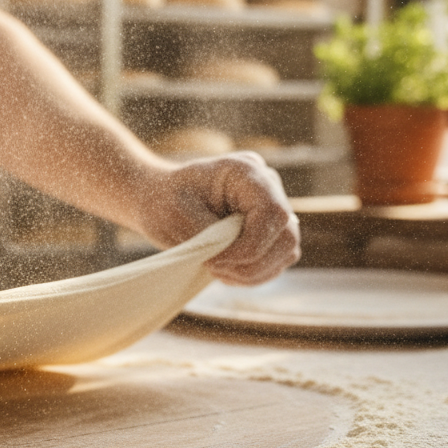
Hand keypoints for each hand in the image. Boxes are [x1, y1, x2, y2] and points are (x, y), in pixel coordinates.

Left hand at [131, 151, 300, 284]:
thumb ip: (210, 234)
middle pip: (287, 236)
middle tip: (214, 268)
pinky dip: (253, 275)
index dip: (251, 245)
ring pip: (286, 252)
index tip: (216, 260)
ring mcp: (271, 210)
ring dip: (252, 272)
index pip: (273, 213)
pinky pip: (276, 262)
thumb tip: (235, 254)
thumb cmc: (164, 200)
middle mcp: (267, 187)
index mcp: (246, 172)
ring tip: (218, 270)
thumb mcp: (178, 214)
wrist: (160, 201)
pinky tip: (226, 271)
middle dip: (252, 263)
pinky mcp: (269, 232)